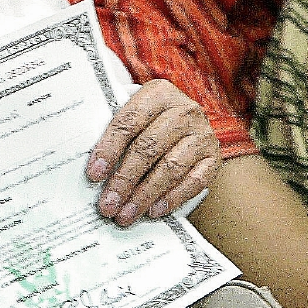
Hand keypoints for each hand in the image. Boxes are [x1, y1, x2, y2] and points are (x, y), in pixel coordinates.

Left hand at [87, 79, 219, 225]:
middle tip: (108, 204)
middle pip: (149, 147)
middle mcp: (184, 110)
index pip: (128, 122)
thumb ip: (117, 135)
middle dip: (125, 180)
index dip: (109, 149)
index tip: (94, 175)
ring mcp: (202, 134)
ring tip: (126, 214)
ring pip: (170, 167)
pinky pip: (193, 182)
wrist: (188, 126)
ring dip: (145, 195)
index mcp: (158, 93)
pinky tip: (153, 211)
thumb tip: (94, 170)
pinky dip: (172, 198)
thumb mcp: (135, 117)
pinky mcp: (214, 157)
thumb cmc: (149, 124)